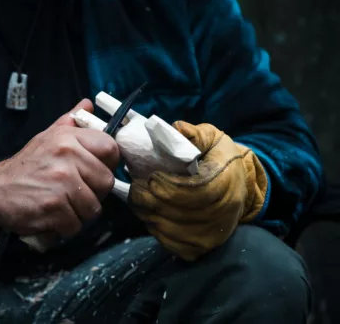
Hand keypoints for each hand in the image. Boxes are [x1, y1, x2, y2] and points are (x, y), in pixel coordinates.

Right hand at [0, 99, 119, 237]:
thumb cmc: (25, 165)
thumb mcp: (46, 137)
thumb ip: (69, 121)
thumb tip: (88, 105)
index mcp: (68, 138)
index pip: (111, 148)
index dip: (108, 163)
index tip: (96, 170)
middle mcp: (67, 157)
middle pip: (106, 182)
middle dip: (94, 192)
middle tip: (76, 192)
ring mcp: (61, 183)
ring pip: (94, 207)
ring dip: (80, 212)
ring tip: (63, 204)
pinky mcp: (54, 207)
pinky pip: (76, 225)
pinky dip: (66, 226)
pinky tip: (53, 216)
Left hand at [129, 121, 267, 260]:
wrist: (240, 186)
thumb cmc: (220, 158)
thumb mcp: (213, 138)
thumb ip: (194, 134)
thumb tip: (176, 128)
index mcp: (224, 184)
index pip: (190, 192)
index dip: (164, 186)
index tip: (150, 176)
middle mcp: (221, 214)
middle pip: (175, 212)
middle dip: (148, 199)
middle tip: (135, 187)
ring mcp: (211, 235)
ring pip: (168, 229)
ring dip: (147, 214)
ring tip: (139, 199)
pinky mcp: (201, 248)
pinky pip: (169, 243)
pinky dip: (154, 230)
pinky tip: (151, 215)